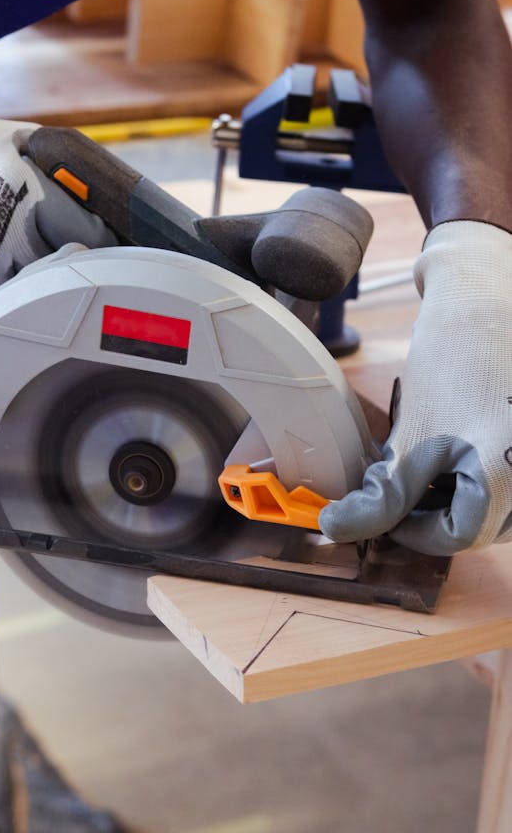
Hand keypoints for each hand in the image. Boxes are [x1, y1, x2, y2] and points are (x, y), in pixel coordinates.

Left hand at [319, 221, 511, 555]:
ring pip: (490, 503)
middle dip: (429, 511)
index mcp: (511, 479)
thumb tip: (339, 529)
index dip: (409, 531)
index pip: (458, 538)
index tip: (380, 514)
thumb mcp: (411, 438)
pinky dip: (469, 471)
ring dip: (448, 493)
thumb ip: (381, 496)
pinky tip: (446, 446)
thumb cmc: (455, 361)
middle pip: (477, 523)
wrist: (486, 294)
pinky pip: (501, 475)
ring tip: (421, 460)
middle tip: (394, 486)